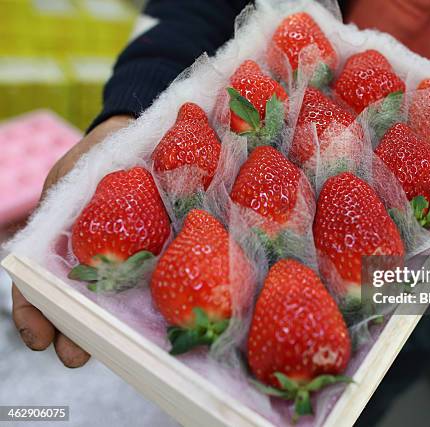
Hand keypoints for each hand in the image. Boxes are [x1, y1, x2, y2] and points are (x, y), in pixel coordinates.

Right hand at [11, 115, 131, 367]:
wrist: (137, 139)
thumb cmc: (95, 156)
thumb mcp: (70, 177)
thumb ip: (65, 209)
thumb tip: (59, 246)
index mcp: (57, 244)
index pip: (35, 286)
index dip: (33, 313)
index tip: (38, 337)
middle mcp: (86, 258)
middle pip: (72, 303)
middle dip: (71, 332)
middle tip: (74, 356)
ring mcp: (119, 259)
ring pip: (107, 300)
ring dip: (106, 327)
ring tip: (110, 351)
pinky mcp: (149, 255)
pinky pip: (146, 280)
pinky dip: (144, 302)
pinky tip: (151, 321)